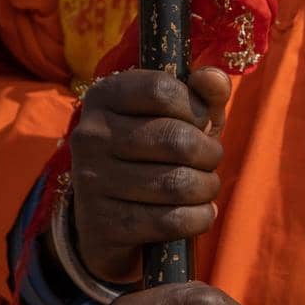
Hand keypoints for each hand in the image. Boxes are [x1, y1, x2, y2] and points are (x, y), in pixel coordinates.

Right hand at [66, 67, 230, 283]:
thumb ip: (203, 92)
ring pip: (176, 183)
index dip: (195, 107)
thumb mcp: (180, 116)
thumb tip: (213, 78)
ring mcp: (91, 181)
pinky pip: (169, 221)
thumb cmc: (154, 153)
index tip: (203, 122)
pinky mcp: (100, 226)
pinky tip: (200, 213)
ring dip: (206, 187)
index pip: (161, 89)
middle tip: (211, 160)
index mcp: (105, 96)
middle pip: (175, 139)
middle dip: (209, 153)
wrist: (110, 221)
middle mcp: (91, 135)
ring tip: (206, 186)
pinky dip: (198, 218)